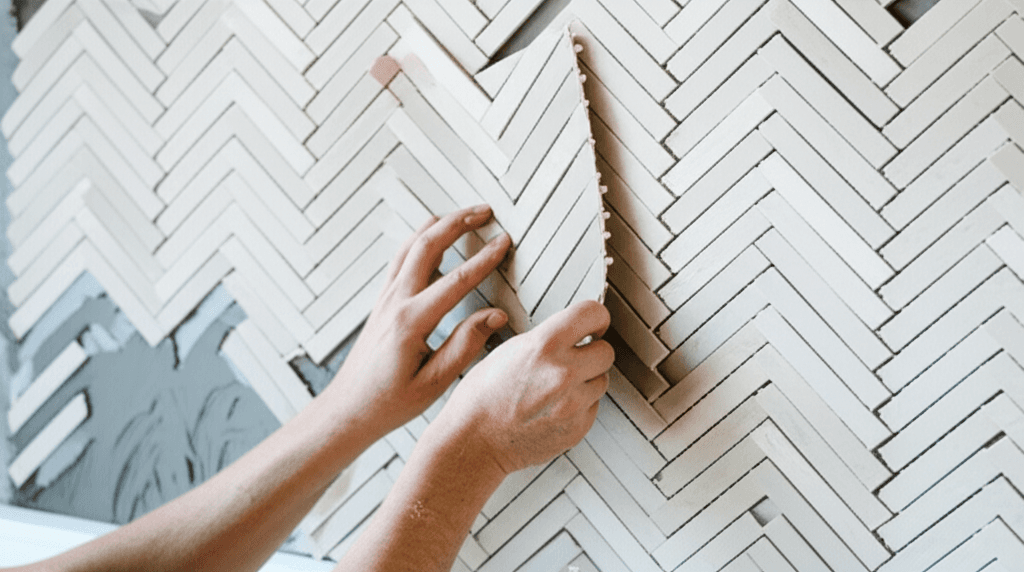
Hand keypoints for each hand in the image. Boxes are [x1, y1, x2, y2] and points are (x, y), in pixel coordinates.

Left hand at [324, 205, 511, 437]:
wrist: (349, 409)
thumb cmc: (389, 403)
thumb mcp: (434, 383)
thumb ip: (465, 346)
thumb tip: (494, 317)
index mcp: (410, 322)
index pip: (455, 280)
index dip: (484, 258)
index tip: (504, 242)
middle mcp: (394, 302)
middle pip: (427, 245)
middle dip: (458, 223)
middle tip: (485, 211)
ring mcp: (384, 298)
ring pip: (411, 246)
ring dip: (438, 226)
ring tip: (464, 216)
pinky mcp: (381, 302)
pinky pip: (401, 259)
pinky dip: (421, 241)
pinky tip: (435, 241)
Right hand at [437, 300, 614, 474]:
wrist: (474, 441)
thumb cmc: (483, 396)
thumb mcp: (510, 350)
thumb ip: (547, 339)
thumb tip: (574, 334)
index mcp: (544, 346)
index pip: (593, 313)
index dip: (596, 318)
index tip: (596, 323)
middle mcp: (563, 373)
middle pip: (606, 351)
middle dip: (592, 352)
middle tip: (576, 357)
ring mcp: (573, 404)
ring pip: (602, 380)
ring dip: (586, 380)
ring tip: (557, 387)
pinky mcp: (577, 428)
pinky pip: (592, 407)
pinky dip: (579, 405)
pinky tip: (553, 407)